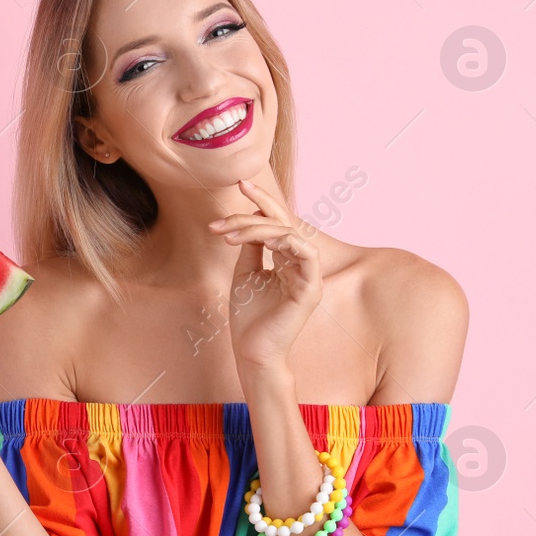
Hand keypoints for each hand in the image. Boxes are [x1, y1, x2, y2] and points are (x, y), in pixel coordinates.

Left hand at [206, 178, 322, 371]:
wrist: (251, 351)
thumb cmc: (249, 317)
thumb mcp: (245, 273)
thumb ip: (251, 247)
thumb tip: (249, 220)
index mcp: (288, 260)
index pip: (277, 223)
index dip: (261, 202)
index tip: (240, 184)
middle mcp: (301, 265)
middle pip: (283, 224)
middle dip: (254, 212)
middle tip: (224, 216)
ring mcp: (308, 276)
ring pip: (289, 235)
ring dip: (259, 229)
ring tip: (230, 235)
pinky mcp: (310, 289)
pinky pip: (305, 254)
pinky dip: (286, 241)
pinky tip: (263, 240)